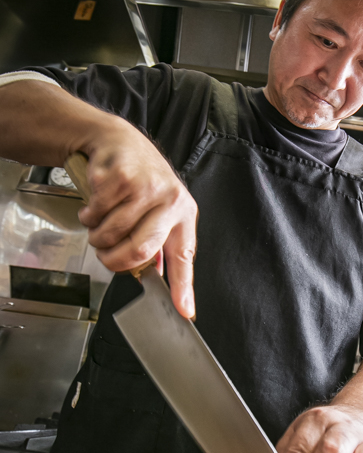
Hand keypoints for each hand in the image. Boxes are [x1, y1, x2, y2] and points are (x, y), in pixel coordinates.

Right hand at [78, 116, 197, 317]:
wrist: (117, 141)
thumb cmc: (139, 182)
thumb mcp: (158, 210)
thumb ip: (158, 244)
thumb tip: (154, 278)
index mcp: (182, 214)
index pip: (184, 256)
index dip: (183, 287)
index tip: (184, 311)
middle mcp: (170, 200)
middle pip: (140, 249)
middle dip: (114, 260)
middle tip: (106, 255)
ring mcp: (146, 187)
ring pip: (112, 233)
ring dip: (97, 236)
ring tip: (100, 224)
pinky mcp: (121, 177)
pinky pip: (95, 214)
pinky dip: (88, 215)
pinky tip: (95, 205)